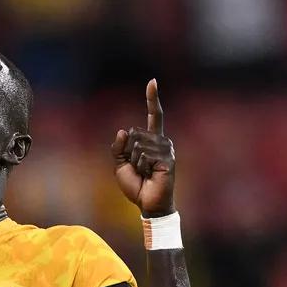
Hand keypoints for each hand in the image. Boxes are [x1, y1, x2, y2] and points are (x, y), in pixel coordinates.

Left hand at [111, 79, 174, 216]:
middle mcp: (161, 141)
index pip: (153, 116)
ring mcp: (166, 150)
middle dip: (128, 154)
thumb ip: (118, 148)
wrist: (148, 204)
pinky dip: (141, 167)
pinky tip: (150, 175)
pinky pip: (144, 155)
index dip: (152, 99)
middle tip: (138, 169)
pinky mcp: (167, 160)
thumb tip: (123, 130)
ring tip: (145, 173)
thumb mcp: (120, 165)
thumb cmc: (136, 185)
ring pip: (138, 145)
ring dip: (135, 162)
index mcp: (152, 140)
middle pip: (134, 134)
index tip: (152, 82)